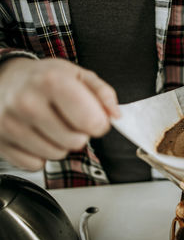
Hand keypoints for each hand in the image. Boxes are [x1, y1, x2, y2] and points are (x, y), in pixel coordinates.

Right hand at [0, 58, 119, 170]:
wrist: (6, 78)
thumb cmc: (46, 77)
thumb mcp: (79, 75)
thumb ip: (103, 93)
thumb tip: (116, 116)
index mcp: (52, 81)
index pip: (91, 121)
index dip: (100, 123)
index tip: (96, 117)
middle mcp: (28, 103)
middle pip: (76, 142)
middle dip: (80, 133)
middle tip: (70, 118)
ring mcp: (10, 125)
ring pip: (56, 155)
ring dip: (60, 143)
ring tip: (52, 124)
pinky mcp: (0, 143)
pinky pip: (35, 164)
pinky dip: (40, 153)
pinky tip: (36, 133)